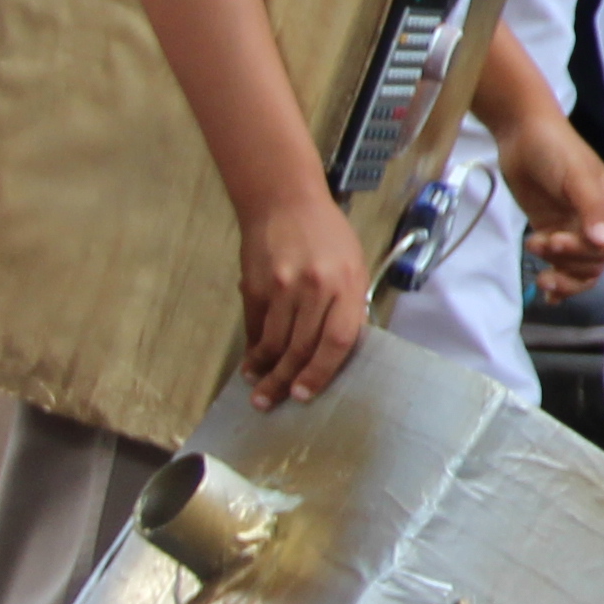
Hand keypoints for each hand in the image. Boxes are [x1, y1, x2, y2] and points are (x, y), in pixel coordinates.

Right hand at [236, 184, 369, 409]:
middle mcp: (317, 288)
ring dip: (265, 371)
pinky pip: (255, 326)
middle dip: (287, 380)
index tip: (306, 393)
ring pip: (274, 342)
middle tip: (275, 402)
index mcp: (348, 284)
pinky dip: (252, 349)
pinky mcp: (256, 285)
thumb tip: (333, 351)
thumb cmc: (326, 235)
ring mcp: (284, 287)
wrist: (284, 201)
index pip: (339, 340)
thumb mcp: (352, 265)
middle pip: (302, 347)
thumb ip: (347, 306)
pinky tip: (250, 362)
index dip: (322, 372)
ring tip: (258, 390)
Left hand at [489, 101, 603, 297]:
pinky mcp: (551, 231)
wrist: (521, 136)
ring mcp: (573, 229)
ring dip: (560, 275)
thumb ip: (591, 210)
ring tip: (538, 267)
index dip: (584, 251)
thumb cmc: (555, 150)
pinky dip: (556, 283)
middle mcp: (596, 222)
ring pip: (579, 269)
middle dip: (567, 261)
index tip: (556, 239)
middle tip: (540, 243)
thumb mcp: (576, 177)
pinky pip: (560, 265)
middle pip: (594, 263)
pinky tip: (547, 295)